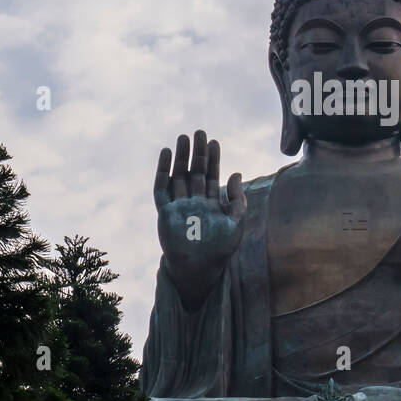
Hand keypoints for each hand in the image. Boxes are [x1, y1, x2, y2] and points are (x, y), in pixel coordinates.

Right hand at [154, 130, 245, 306]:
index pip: (211, 175)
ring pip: (178, 176)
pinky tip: (166, 154)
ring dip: (180, 157)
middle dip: (197, 152)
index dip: (213, 159)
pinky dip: (163, 171)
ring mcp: (178, 206)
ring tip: (183, 138)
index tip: (214, 141)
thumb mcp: (236, 223)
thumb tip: (237, 173)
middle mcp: (194, 202)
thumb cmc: (219, 250)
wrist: (199, 269)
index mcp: (211, 204)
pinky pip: (162, 188)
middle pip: (194, 172)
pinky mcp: (165, 212)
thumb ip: (238, 199)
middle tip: (199, 132)